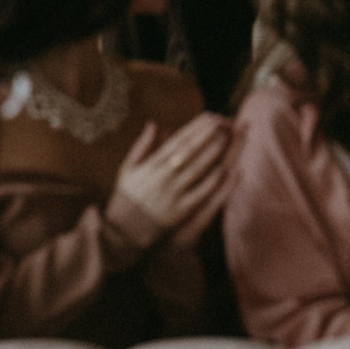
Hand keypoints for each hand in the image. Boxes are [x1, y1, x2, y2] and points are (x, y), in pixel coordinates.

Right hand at [107, 115, 238, 247]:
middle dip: (207, 134)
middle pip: (189, 151)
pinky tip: (223, 169)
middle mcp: (163, 177)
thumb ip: (141, 146)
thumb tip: (154, 124)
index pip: (177, 141)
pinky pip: (199, 194)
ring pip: (196, 168)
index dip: (195, 127)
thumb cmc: (126, 198)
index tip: (209, 116)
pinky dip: (211, 181)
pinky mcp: (179, 211)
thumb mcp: (127, 169)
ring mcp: (172, 194)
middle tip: (222, 120)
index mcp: (151, 166)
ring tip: (226, 137)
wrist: (123, 232)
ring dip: (212, 151)